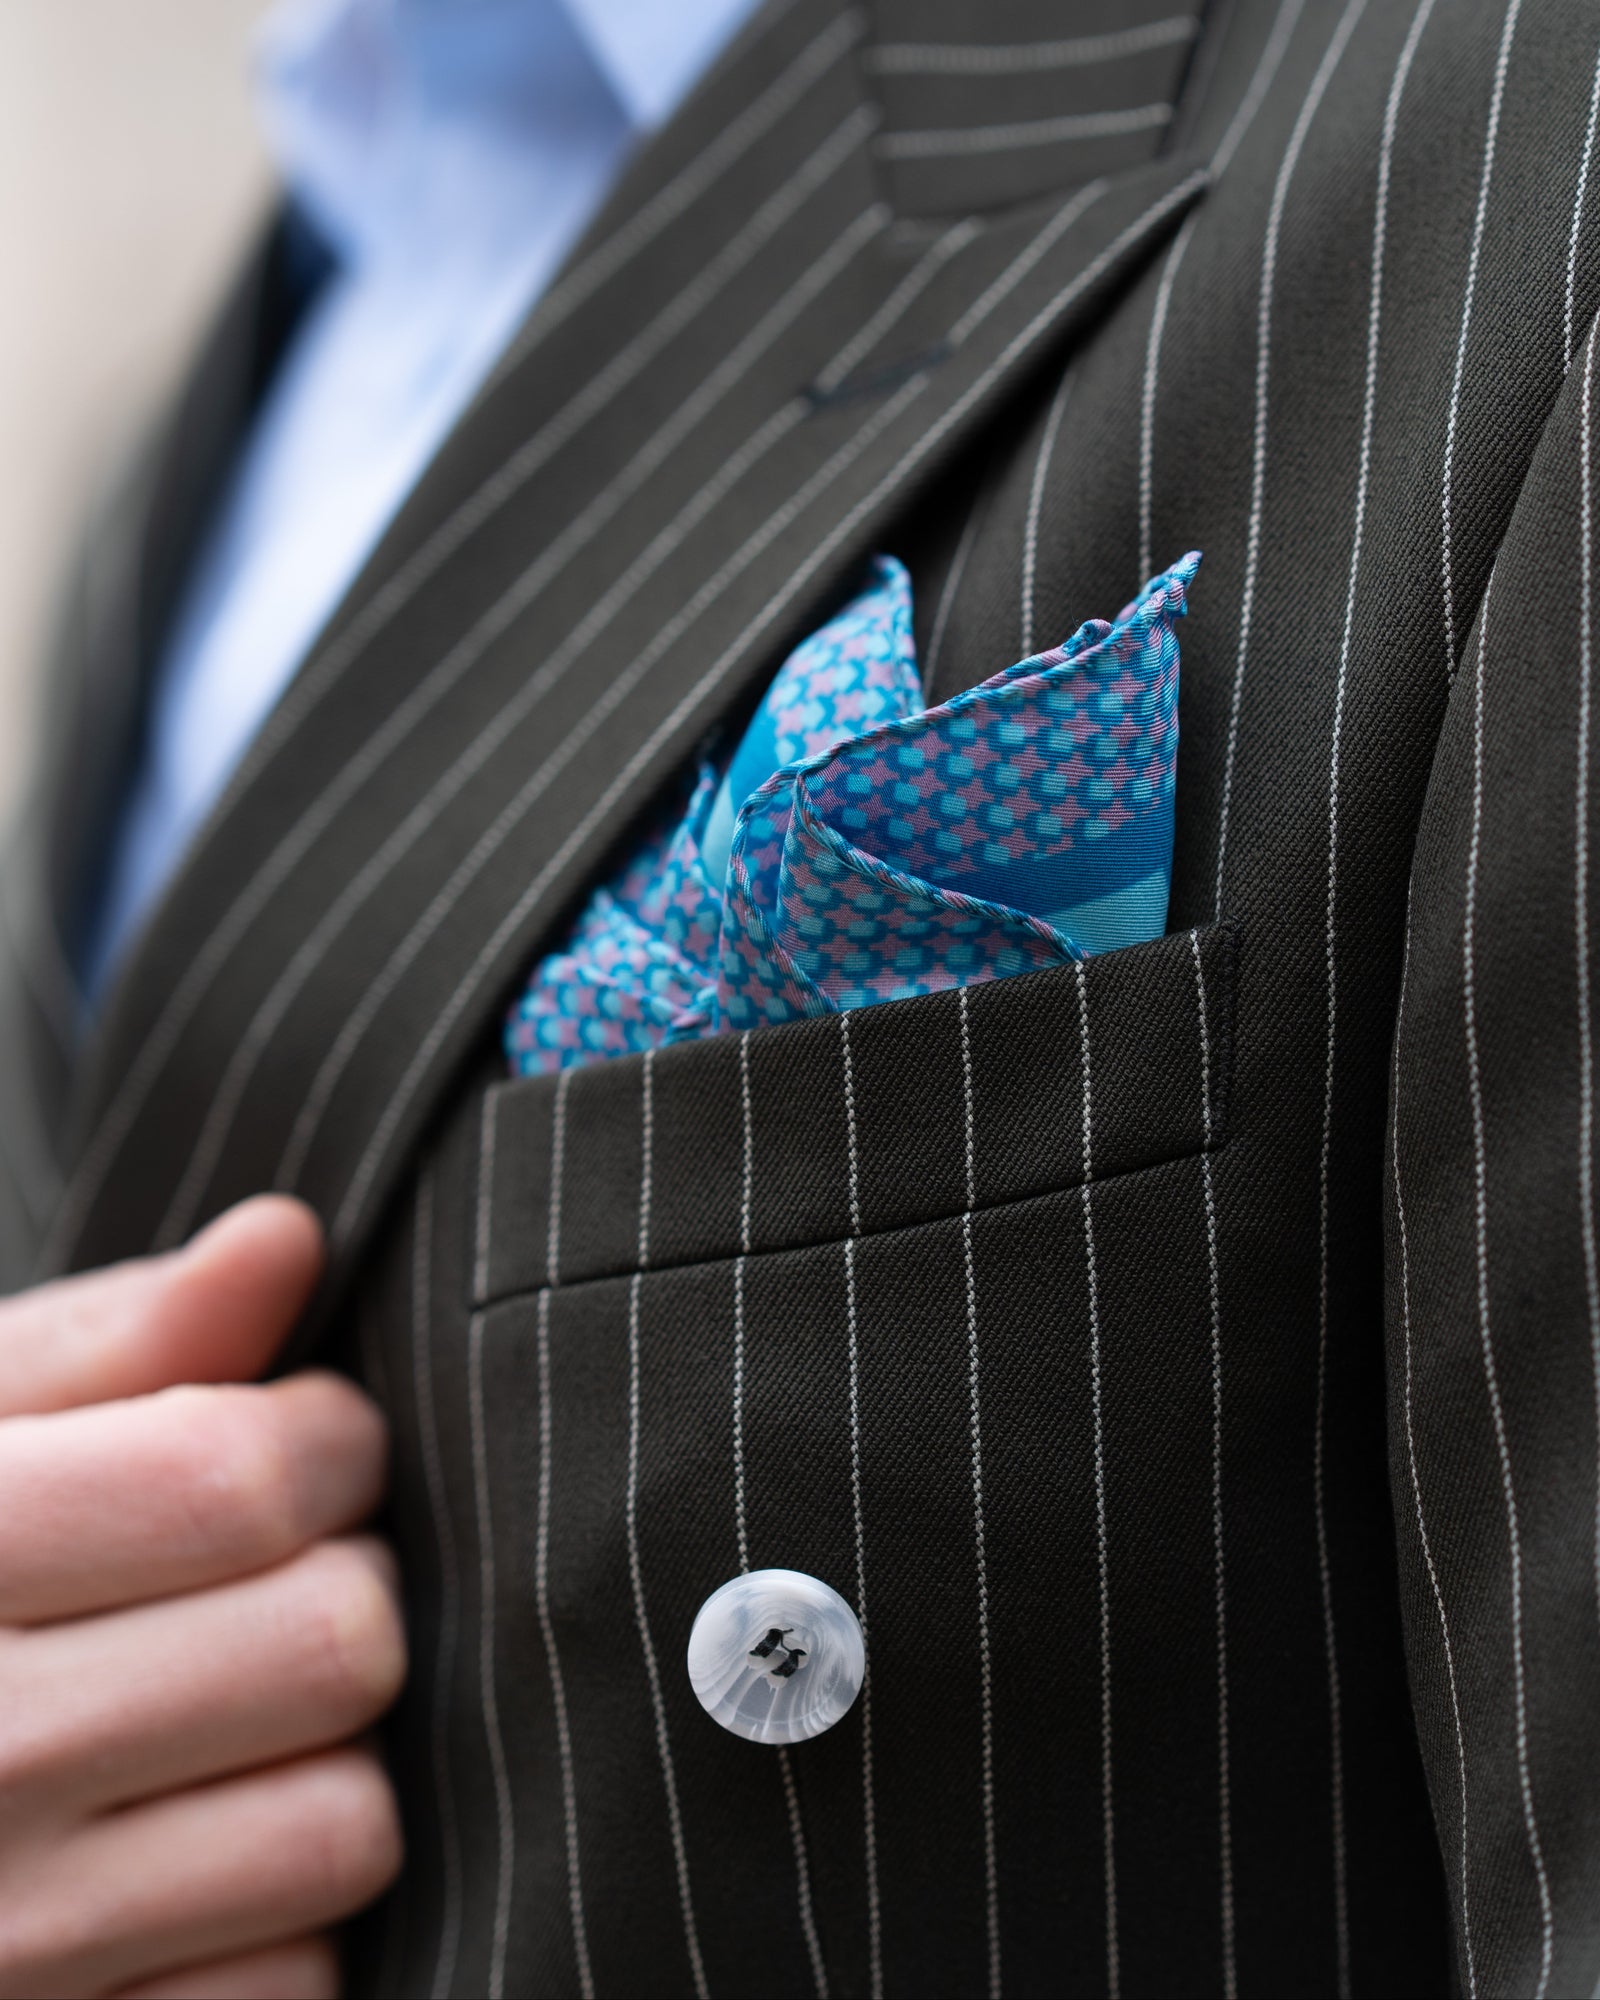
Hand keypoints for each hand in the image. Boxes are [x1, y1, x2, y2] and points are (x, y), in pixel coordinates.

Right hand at [0, 1198, 404, 1999]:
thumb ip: (110, 1342)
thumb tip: (287, 1238)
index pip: (239, 1479)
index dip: (326, 1437)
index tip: (309, 1440)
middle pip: (334, 1641)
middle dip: (347, 1581)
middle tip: (279, 1577)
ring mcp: (14, 1946)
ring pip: (349, 1822)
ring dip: (335, 1752)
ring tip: (240, 1716)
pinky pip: (304, 1985)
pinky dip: (288, 1920)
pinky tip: (198, 1855)